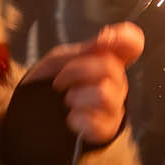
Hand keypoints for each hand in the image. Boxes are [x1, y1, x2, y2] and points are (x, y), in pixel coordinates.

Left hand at [24, 22, 144, 146]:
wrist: (33, 115)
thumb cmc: (48, 84)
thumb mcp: (59, 60)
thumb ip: (86, 49)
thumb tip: (108, 35)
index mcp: (107, 59)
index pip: (132, 44)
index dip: (125, 38)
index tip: (104, 39)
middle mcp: (117, 82)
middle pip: (110, 67)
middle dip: (76, 71)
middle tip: (59, 82)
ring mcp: (114, 106)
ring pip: (105, 94)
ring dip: (77, 96)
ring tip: (67, 101)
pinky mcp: (107, 129)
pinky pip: (99, 122)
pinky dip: (78, 119)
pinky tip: (71, 118)